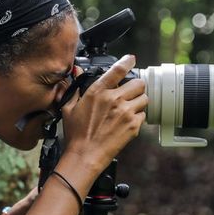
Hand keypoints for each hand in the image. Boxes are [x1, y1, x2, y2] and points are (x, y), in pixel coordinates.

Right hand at [59, 54, 147, 171]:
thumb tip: (76, 72)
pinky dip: (138, 117)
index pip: (118, 69)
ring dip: (138, 101)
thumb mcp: (69, 108)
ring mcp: (126, 112)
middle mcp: (114, 99)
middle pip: (138, 83)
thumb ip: (75, 88)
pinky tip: (127, 122)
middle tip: (129, 92)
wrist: (85, 155)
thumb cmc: (76, 134)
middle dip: (135, 86)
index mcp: (98, 92)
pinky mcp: (133, 126)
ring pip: (144, 98)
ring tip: (129, 108)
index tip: (131, 59)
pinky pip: (143, 115)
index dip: (127, 61)